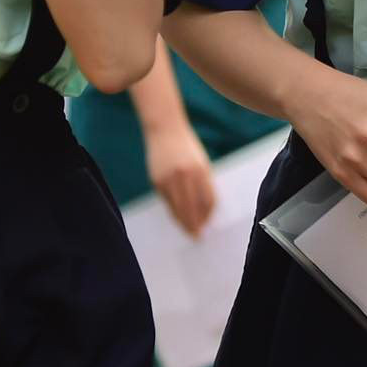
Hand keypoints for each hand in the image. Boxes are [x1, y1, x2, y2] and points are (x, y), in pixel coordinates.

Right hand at [144, 118, 216, 236]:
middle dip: (196, 224)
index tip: (209, 224)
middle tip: (198, 237)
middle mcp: (184, 176)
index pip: (207, 200)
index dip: (209, 215)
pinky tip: (178, 217)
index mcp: (200, 170)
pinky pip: (167, 202)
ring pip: (177, 208)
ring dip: (184, 222)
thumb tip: (206, 209)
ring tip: (189, 231)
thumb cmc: (187, 147)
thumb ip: (204, 183)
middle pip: (191, 208)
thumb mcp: (201, 162)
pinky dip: (174, 211)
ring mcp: (168, 179)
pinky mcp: (157, 181)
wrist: (165, 129)